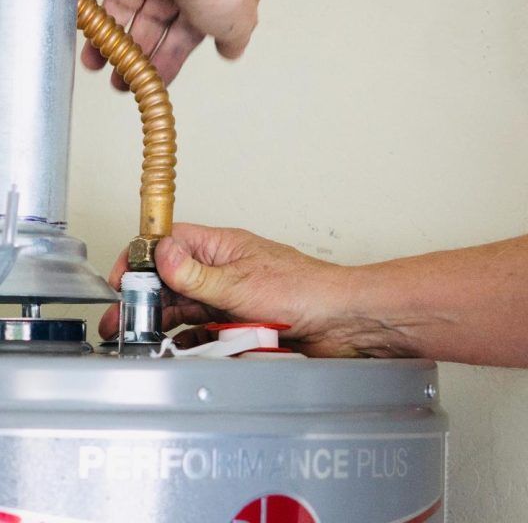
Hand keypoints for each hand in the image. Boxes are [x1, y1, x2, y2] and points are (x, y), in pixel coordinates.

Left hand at [79, 0, 261, 88]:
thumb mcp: (238, 24)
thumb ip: (232, 40)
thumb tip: (231, 50)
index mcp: (202, 1)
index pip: (178, 39)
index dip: (164, 63)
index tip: (150, 83)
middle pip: (146, 26)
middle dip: (132, 56)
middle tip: (119, 80)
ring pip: (119, 8)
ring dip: (105, 37)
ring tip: (94, 62)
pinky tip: (79, 16)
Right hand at [99, 224, 390, 356]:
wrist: (340, 322)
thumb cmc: (304, 290)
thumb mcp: (240, 283)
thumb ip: (196, 274)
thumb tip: (161, 254)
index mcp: (223, 247)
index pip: (171, 242)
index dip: (143, 257)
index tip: (122, 279)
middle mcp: (224, 270)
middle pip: (173, 279)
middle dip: (147, 298)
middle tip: (122, 321)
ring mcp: (231, 297)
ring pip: (186, 307)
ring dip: (165, 322)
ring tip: (143, 339)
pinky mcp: (239, 323)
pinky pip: (205, 331)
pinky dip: (189, 340)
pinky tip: (177, 350)